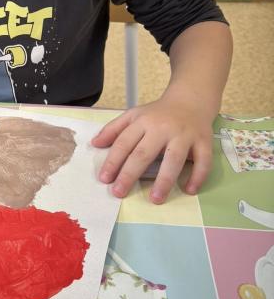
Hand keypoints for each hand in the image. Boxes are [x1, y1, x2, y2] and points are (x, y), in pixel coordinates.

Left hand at [91, 94, 213, 203]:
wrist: (191, 99)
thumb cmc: (159, 113)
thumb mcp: (134, 115)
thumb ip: (114, 129)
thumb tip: (95, 143)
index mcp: (143, 121)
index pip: (124, 143)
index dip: (113, 161)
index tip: (105, 179)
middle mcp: (163, 128)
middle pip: (144, 153)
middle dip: (130, 174)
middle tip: (119, 192)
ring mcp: (185, 134)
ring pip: (174, 159)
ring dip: (164, 180)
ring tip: (155, 199)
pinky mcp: (204, 141)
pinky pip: (203, 160)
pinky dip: (198, 176)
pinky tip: (189, 190)